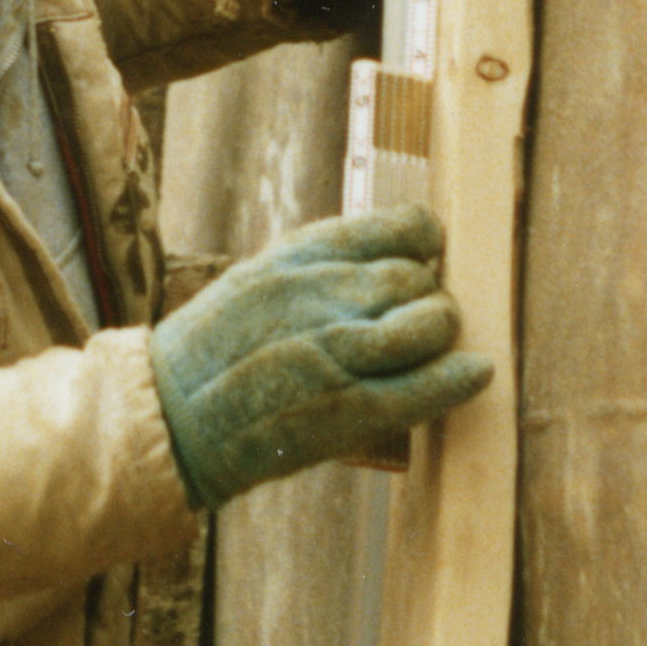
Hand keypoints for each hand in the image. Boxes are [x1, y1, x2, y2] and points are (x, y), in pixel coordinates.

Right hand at [149, 205, 491, 509]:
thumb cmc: (213, 352)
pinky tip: (476, 373)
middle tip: (416, 316)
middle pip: (419, 277)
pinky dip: (459, 379)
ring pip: (431, 321)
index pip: (399, 226)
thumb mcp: (258, 280)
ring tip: (428, 345)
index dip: (422, 242)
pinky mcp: (349, 409)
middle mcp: (323, 295)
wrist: (170, 419)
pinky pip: (425, 387)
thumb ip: (321, 267)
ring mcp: (338, 352)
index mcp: (300, 257)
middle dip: (427, 295)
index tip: (423, 257)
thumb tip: (393, 258)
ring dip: (439, 332)